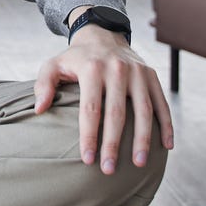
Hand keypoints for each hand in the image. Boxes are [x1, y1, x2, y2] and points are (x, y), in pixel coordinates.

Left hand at [33, 24, 174, 174]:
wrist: (103, 35)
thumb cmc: (75, 59)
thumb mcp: (53, 65)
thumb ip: (43, 85)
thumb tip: (39, 110)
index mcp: (92, 69)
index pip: (90, 109)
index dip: (89, 136)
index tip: (87, 159)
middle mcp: (117, 70)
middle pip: (117, 114)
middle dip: (113, 144)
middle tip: (108, 169)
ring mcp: (138, 73)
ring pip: (144, 111)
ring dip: (143, 139)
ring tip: (138, 163)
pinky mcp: (152, 76)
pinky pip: (162, 103)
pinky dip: (166, 125)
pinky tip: (166, 146)